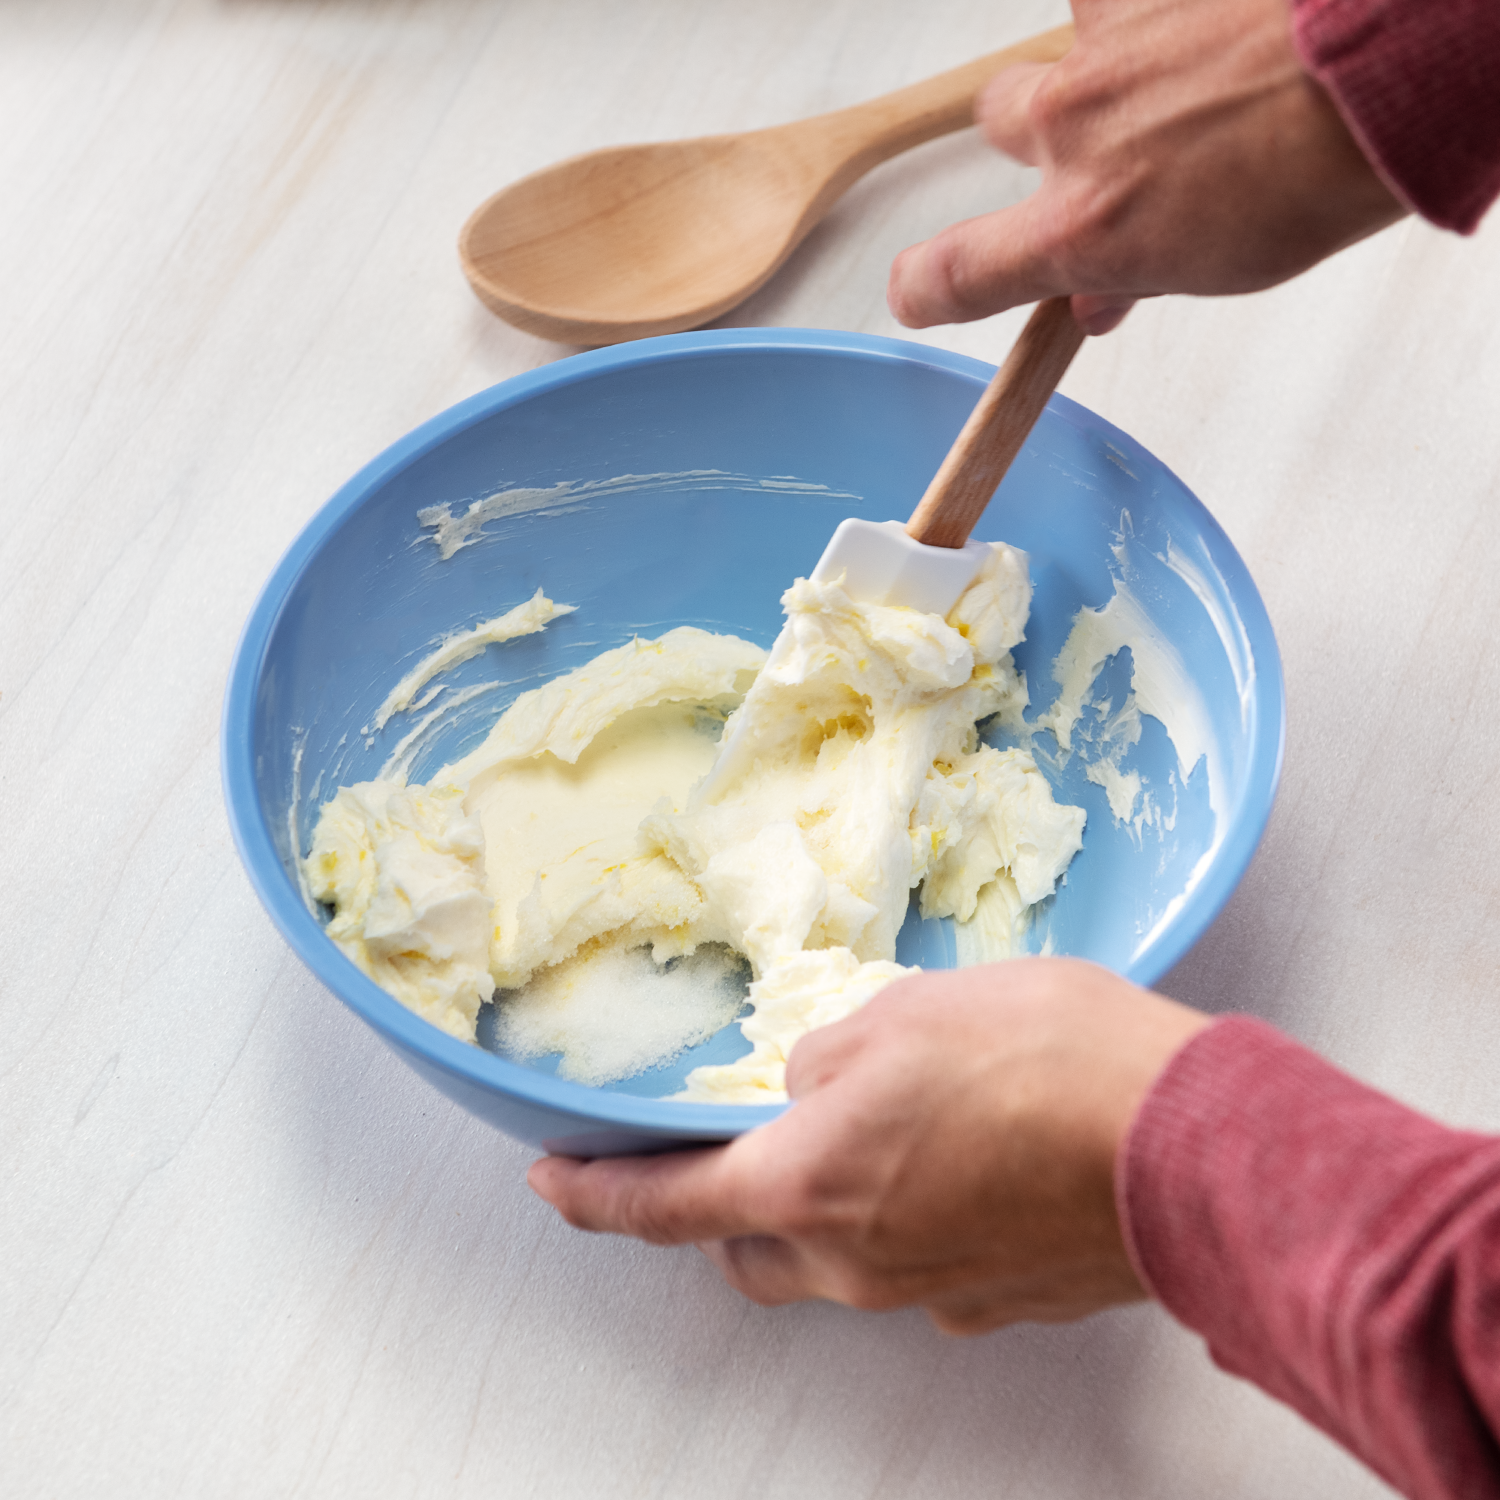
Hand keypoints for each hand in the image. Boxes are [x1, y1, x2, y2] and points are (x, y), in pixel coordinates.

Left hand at [528, 959, 1208, 1332]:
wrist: (1186, 1142)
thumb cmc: (1042, 1058)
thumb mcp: (902, 1011)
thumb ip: (828, 1058)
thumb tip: (816, 1087)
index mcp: (808, 1185)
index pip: (663, 1207)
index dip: (596, 1198)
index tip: (552, 1184)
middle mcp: (856, 1262)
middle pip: (748, 1249)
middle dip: (725, 1206)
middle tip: (744, 1145)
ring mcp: (932, 1291)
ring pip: (838, 1263)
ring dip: (827, 1210)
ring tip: (880, 1134)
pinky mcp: (1001, 1299)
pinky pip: (921, 1264)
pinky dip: (912, 1218)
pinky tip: (963, 1158)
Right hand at [887, 0, 1404, 334]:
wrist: (1386, 72)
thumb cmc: (1322, 173)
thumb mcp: (1221, 266)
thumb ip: (1142, 272)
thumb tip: (1107, 288)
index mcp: (1084, 227)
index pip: (959, 272)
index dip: (927, 288)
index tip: (920, 293)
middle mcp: (1073, 129)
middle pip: (1001, 119)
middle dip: (1046, 130)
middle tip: (1113, 140)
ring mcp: (1105, 43)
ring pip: (1058, 45)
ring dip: (1102, 60)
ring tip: (1182, 66)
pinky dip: (1152, 8)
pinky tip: (1200, 24)